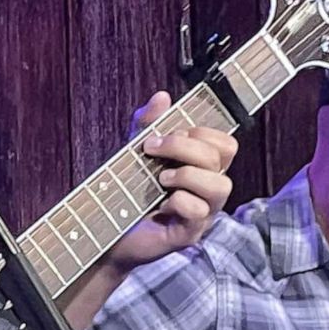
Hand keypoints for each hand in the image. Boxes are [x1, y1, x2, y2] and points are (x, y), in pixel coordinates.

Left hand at [108, 91, 237, 271]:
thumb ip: (148, 124)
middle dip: (184, 145)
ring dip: (187, 175)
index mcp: (201, 168)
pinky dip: (178, 202)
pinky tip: (160, 204)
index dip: (201, 132)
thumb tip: (162, 96)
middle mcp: (208, 189)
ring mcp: (203, 212)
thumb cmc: (125, 190)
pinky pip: (199, 212)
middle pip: (222, 155)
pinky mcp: (189, 233)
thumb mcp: (133, 150)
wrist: (103, 228)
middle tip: (151, 149)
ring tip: (161, 179)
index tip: (166, 133)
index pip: (225, 142)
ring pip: (221, 185)